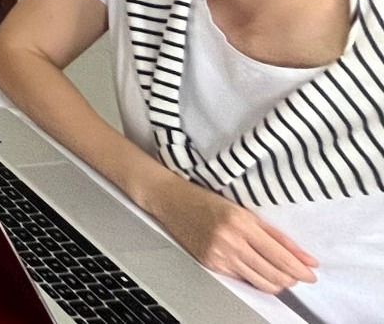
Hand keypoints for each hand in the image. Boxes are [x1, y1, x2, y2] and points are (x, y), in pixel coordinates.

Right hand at [146, 177, 317, 292]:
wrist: (172, 202)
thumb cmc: (208, 201)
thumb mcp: (246, 212)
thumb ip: (277, 236)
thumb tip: (306, 258)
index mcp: (242, 224)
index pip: (280, 256)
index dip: (300, 269)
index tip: (312, 274)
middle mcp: (230, 242)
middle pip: (273, 274)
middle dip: (291, 279)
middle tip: (298, 276)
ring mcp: (219, 256)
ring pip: (260, 282)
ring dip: (276, 283)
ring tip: (282, 276)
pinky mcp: (211, 265)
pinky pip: (242, 280)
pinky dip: (256, 279)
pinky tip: (259, 272)